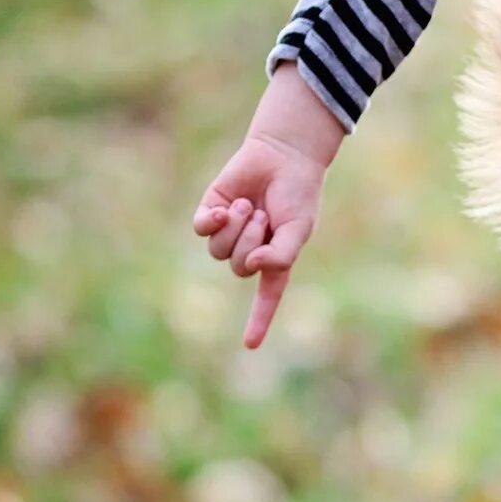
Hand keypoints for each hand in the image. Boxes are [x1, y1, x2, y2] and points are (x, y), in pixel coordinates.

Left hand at [191, 64, 342, 348]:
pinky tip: (223, 211)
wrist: (283, 156)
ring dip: (236, 228)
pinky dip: (211, 222)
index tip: (250, 345)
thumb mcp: (298, 230)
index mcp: (274, 259)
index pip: (267, 297)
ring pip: (217, 250)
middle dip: (251, 240)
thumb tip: (251, 266)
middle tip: (265, 215)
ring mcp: (228, 232)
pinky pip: (201, 230)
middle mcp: (249, 249)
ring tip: (250, 206)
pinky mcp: (211, 212)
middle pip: (237, 267)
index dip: (259, 321)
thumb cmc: (298, 194)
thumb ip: (281, 255)